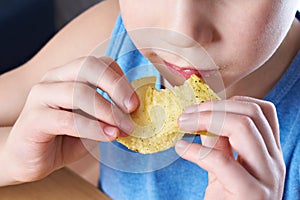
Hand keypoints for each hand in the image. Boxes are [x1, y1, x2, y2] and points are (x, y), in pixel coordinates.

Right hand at [0, 56, 138, 184]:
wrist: (29, 158)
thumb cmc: (64, 137)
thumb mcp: (93, 122)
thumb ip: (109, 113)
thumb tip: (134, 112)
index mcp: (69, 75)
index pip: (99, 63)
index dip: (120, 80)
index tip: (135, 103)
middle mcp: (53, 78)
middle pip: (87, 66)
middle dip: (116, 87)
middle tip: (132, 110)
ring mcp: (40, 96)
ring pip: (78, 91)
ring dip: (107, 111)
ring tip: (122, 129)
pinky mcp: (33, 119)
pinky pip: (67, 119)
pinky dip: (93, 128)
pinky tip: (108, 136)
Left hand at [175, 96, 284, 199]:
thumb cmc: (227, 198)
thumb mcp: (225, 166)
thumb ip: (219, 142)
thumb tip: (202, 116)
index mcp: (270, 152)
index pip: (263, 111)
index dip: (232, 101)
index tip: (205, 106)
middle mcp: (274, 162)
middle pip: (251, 114)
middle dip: (213, 107)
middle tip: (187, 115)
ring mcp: (266, 178)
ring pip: (243, 128)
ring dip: (207, 120)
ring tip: (183, 125)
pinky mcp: (249, 194)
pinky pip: (221, 160)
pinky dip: (196, 149)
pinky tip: (181, 148)